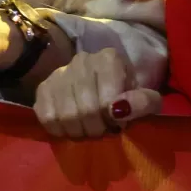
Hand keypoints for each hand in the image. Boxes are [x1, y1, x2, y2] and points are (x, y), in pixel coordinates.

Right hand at [33, 47, 159, 138]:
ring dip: (79, 132)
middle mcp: (82, 60)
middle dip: (97, 129)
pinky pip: (46, 117)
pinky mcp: (43, 88)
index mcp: (108, 59)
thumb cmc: (127, 96)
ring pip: (64, 116)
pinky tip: (71, 128)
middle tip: (104, 130)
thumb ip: (143, 103)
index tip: (118, 123)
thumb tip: (119, 109)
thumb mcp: (147, 100)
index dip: (113, 120)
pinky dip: (59, 130)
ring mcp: (59, 73)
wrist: (105, 86)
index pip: (107, 101)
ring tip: (89, 129)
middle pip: (85, 110)